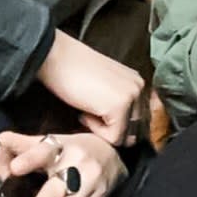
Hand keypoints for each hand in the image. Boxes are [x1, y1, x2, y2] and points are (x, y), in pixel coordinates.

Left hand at [0, 130, 124, 196]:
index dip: (29, 159)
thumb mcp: (52, 141)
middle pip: (52, 196)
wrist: (113, 155)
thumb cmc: (75, 149)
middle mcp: (78, 165)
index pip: (43, 151)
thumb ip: (25, 145)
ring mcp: (91, 184)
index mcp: (62, 146)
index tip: (14, 168)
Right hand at [35, 31, 144, 146]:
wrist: (57, 58)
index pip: (138, 121)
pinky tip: (83, 112)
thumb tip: (127, 138)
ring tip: (86, 111)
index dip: (113, 124)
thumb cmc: (73, 73)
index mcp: (137, 82)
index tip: (94, 111)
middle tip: (88, 114)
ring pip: (124, 135)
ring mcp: (132, 95)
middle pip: (133, 130)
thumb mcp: (104, 87)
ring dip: (103, 130)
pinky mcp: (120, 105)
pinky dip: (95, 131)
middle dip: (110, 129)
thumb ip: (118, 104)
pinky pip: (113, 137)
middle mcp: (139, 87)